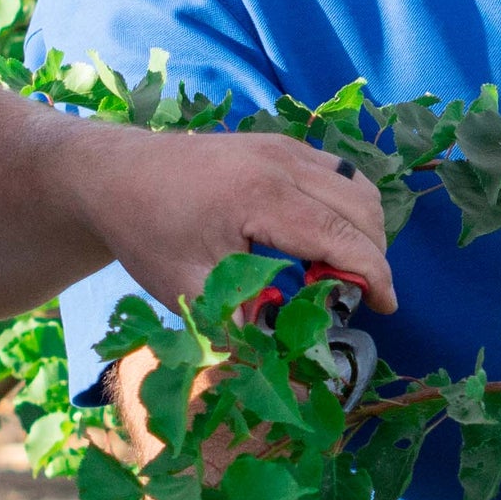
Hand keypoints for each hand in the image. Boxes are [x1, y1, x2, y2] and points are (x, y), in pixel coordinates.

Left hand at [61, 124, 398, 317]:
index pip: (341, 237)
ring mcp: (283, 147)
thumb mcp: (188, 288)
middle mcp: (282, 162)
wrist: (113, 174)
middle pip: (361, 208)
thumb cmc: (146, 230)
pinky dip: (345, 206)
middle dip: (370, 256)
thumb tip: (282, 355)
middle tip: (347, 297)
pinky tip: (317, 238)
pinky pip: (337, 172)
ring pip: (356, 185)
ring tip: (332, 270)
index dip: (374, 275)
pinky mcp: (278, 144)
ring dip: (361, 229)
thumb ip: (239, 321)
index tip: (387, 308)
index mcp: (262, 196)